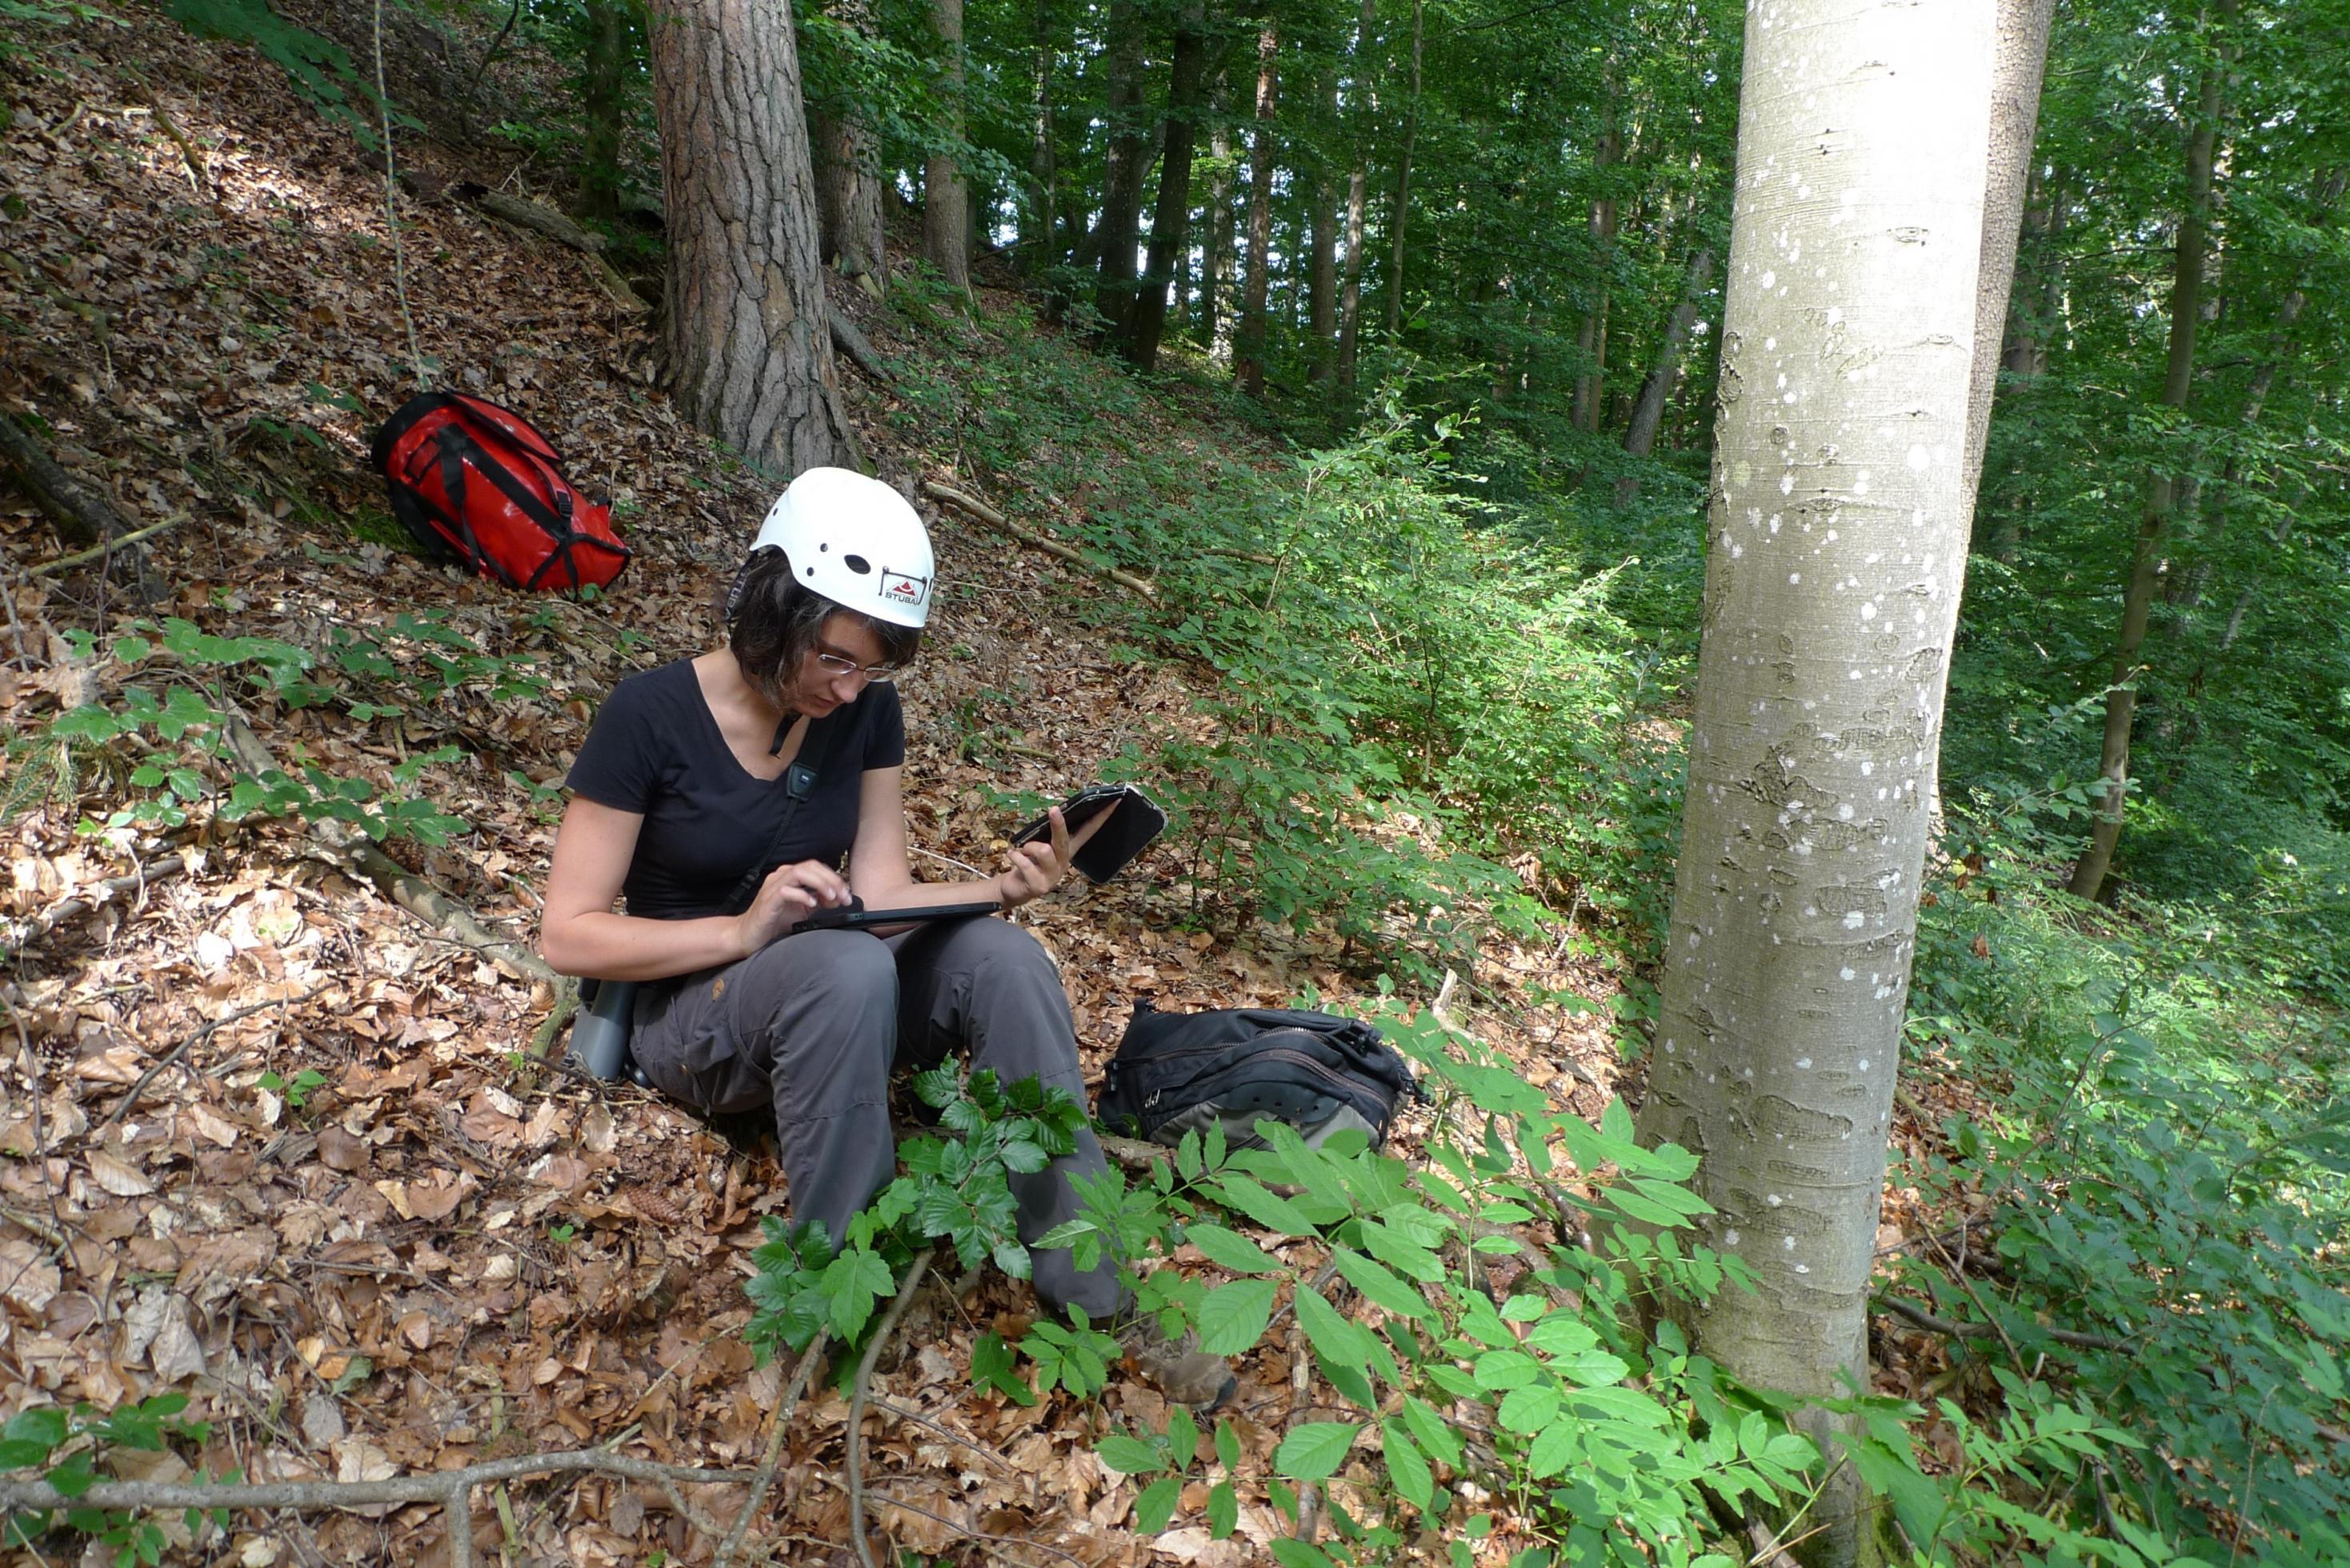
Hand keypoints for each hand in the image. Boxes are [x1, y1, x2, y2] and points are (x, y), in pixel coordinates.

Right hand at [735, 858, 853, 954]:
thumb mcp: (802, 911)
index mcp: (790, 877)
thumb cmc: (773, 922)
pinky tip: (812, 905)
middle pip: (811, 866)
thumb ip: (818, 901)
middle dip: (832, 880)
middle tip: (844, 896)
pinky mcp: (768, 901)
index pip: (817, 868)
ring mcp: (773, 887)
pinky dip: (802, 896)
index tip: (847, 895)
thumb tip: (838, 898)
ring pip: (800, 873)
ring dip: (820, 883)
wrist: (746, 935)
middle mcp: (781, 877)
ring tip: (831, 898)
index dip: (835, 878)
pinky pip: (786, 891)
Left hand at [997, 805, 1111, 909]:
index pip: (1089, 831)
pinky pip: (1025, 863)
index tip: (1113, 802)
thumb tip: (1054, 813)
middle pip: (1065, 840)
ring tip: (1021, 850)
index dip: (1101, 817)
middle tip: (1053, 809)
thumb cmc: (1028, 862)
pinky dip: (1015, 856)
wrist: (1015, 889)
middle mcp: (1064, 863)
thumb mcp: (1041, 846)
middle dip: (1059, 824)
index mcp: (1068, 851)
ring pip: (1043, 851)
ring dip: (1027, 847)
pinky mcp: (1039, 886)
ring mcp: (1053, 876)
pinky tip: (1012, 856)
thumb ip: (1049, 834)